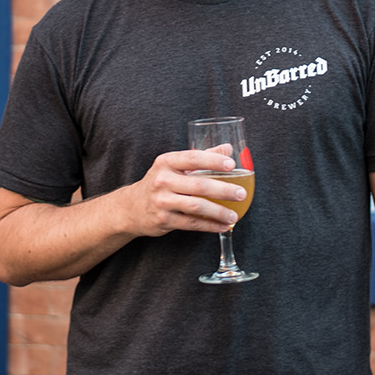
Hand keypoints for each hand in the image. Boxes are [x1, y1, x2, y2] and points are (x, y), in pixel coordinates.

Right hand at [118, 147, 244, 236]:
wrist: (132, 207)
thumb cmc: (161, 182)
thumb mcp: (176, 166)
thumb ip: (202, 156)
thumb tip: (228, 148)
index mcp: (166, 162)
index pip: (193, 158)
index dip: (213, 160)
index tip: (232, 165)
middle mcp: (162, 180)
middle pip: (198, 185)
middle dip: (223, 190)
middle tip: (241, 193)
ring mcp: (162, 201)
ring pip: (196, 206)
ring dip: (219, 212)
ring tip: (234, 215)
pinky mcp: (163, 220)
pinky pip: (191, 223)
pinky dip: (209, 226)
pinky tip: (223, 226)